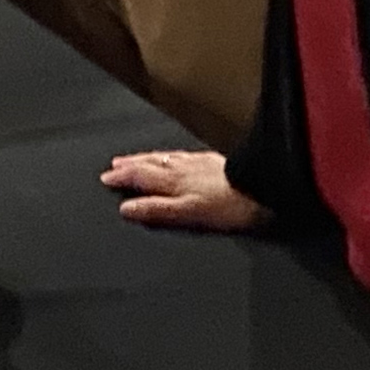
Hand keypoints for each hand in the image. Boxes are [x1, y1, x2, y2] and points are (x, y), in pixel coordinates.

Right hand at [101, 149, 268, 231]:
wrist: (263, 188)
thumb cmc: (229, 206)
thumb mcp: (188, 213)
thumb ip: (157, 210)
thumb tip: (127, 208)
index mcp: (174, 182)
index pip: (141, 177)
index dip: (123, 177)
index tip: (106, 177)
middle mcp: (183, 170)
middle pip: (151, 165)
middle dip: (130, 165)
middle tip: (114, 164)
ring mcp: (199, 164)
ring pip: (166, 158)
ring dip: (147, 158)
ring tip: (136, 158)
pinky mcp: (215, 162)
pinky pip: (184, 156)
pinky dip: (172, 156)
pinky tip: (176, 157)